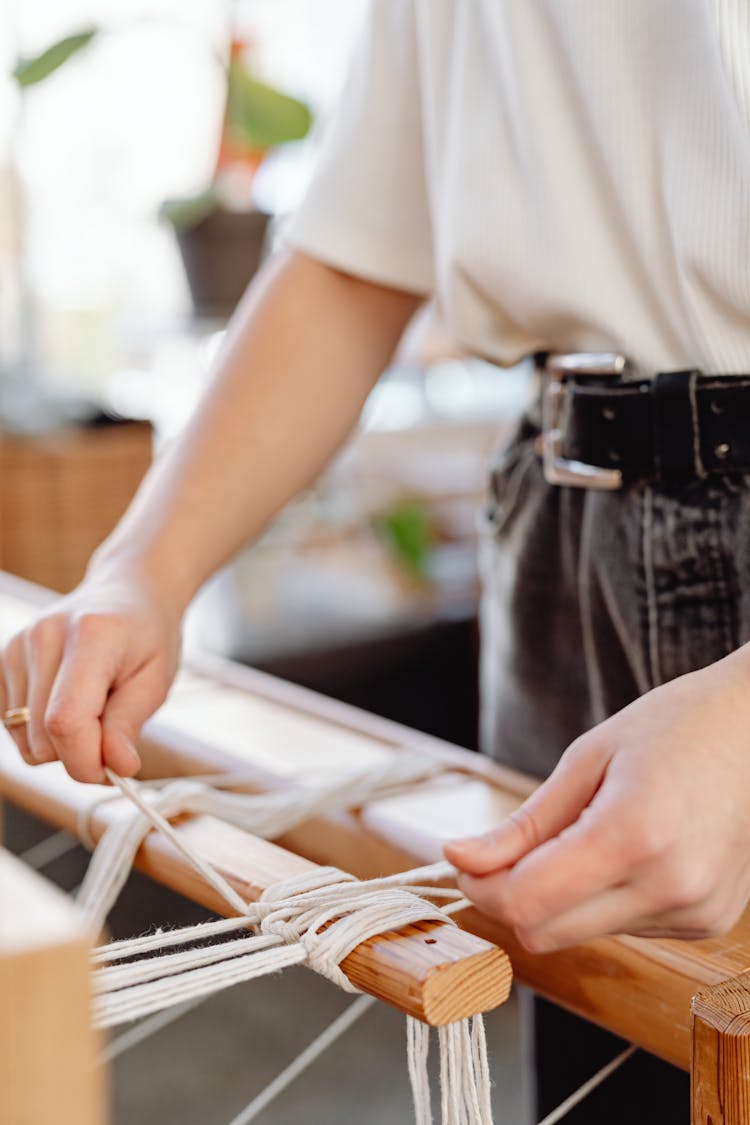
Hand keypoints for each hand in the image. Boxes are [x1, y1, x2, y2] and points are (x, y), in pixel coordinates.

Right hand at [0, 568, 181, 782]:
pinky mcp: (2, 659)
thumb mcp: (156, 680)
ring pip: (24, 740)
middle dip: (80, 753)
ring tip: (92, 708)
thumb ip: (129, 725)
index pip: (66, 722)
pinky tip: (67, 703)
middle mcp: (43, 637)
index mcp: (90, 636)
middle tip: (112, 733)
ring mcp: (16, 647)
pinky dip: (40, 730)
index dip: (86, 761)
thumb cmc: (147, 636)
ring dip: (60, 743)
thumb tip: (117, 767)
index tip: (114, 770)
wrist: (128, 593)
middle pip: (42, 738)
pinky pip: (11, 726)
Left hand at [445, 647, 749, 950]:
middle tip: (507, 851)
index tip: (465, 861)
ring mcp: (695, 912)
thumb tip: (459, 858)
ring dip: (562, 898)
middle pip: (547, 932)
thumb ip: (524, 824)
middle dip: (512, 897)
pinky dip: (604, 900)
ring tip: (589, 834)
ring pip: (584, 933)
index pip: (527, 902)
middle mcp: (669, 887)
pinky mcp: (708, 923)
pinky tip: (629, 852)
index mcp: (633, 835)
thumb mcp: (586, 760)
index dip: (481, 887)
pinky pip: (626, 929)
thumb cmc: (673, 727)